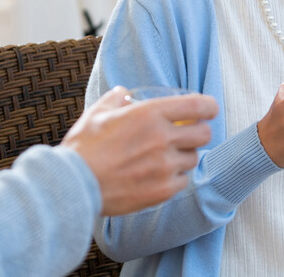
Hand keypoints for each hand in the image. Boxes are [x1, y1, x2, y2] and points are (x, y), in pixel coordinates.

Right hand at [61, 87, 217, 215]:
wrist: (75, 185)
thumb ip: (116, 98)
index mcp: (149, 114)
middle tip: (187, 133)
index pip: (198, 105)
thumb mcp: (97, 112)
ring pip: (193, 158)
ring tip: (166, 156)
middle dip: (199, 131)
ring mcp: (164, 167)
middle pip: (204, 133)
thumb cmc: (84, 147)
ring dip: (184, 155)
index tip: (208, 109)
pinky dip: (175, 177)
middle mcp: (162, 139)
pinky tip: (159, 174)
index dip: (209, 106)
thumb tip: (124, 93)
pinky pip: (183, 180)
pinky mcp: (162, 190)